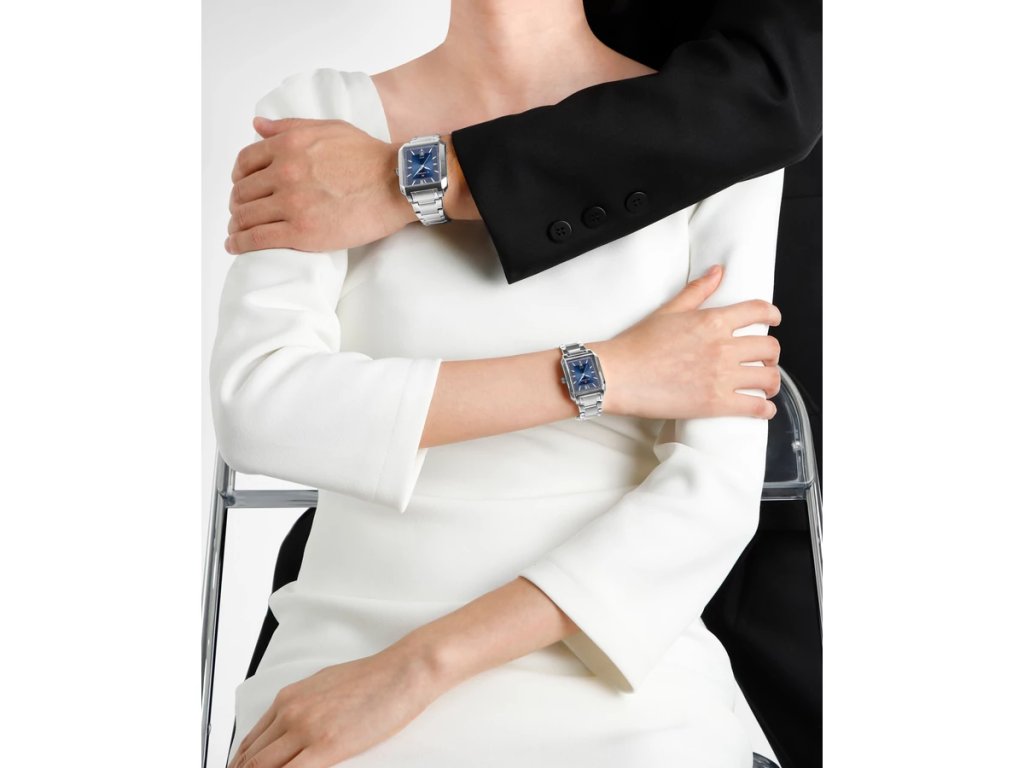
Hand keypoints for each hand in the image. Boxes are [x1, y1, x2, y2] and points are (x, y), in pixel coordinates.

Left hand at [226, 117, 414, 254]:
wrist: (396, 184)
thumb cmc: (370, 157)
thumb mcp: (329, 128)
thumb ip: (290, 127)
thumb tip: (258, 124)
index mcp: (288, 145)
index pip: (246, 162)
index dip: (239, 176)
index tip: (242, 186)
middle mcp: (284, 173)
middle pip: (243, 191)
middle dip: (239, 203)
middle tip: (243, 212)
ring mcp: (291, 204)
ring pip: (246, 216)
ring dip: (237, 225)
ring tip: (237, 231)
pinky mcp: (302, 232)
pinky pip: (258, 239)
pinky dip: (241, 243)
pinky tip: (235, 246)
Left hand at [228, 642, 442, 767]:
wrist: (401, 671)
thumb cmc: (371, 677)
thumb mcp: (324, 685)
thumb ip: (301, 707)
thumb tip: (290, 728)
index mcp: (288, 698)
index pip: (250, 741)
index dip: (242, 764)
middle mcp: (291, 712)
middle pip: (251, 758)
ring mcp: (307, 729)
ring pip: (263, 767)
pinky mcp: (327, 746)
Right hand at [591, 265, 781, 419]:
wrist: (618, 375)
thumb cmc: (637, 345)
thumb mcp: (668, 311)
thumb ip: (697, 291)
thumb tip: (717, 272)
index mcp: (713, 321)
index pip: (758, 312)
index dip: (772, 315)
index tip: (773, 320)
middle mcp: (723, 347)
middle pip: (769, 347)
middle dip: (771, 353)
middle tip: (764, 359)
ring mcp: (721, 377)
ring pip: (769, 378)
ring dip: (772, 381)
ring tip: (766, 384)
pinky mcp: (715, 404)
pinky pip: (755, 407)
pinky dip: (765, 408)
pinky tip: (763, 408)